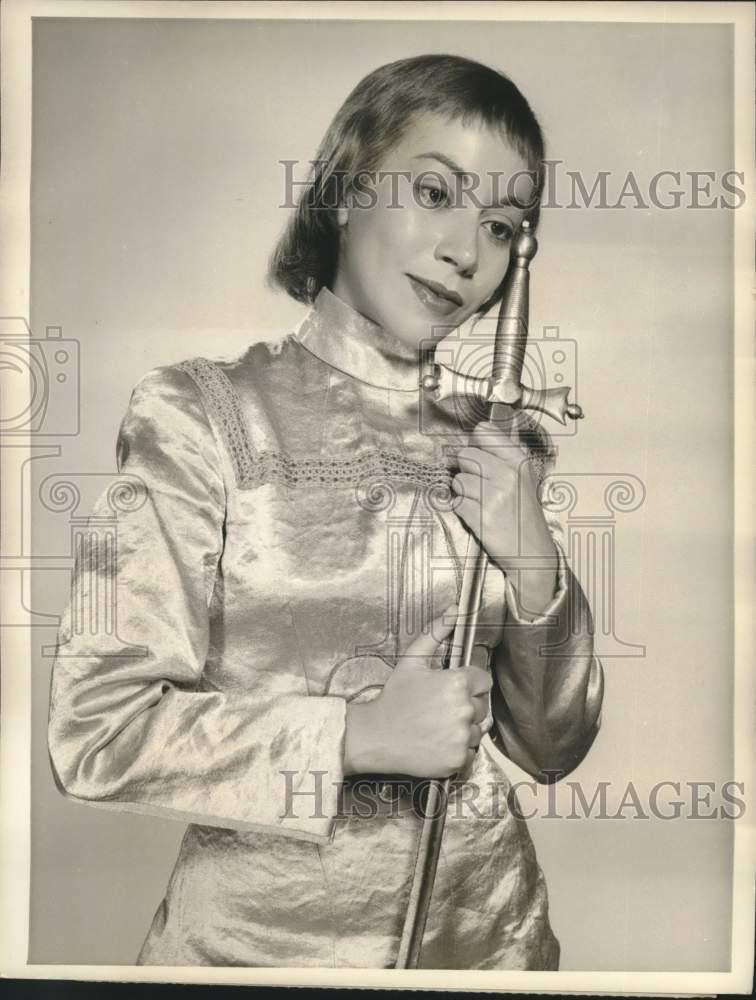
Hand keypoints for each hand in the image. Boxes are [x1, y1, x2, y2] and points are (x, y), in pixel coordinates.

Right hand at [343, 605, 492, 777]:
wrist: (375, 735)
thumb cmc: (393, 698)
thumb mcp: (412, 660)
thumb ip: (436, 633)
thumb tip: (454, 611)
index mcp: (457, 682)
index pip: (483, 680)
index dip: (468, 683)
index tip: (450, 690)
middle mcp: (464, 709)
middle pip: (482, 705)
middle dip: (466, 705)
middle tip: (439, 708)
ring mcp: (462, 736)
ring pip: (477, 729)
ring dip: (463, 728)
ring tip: (437, 725)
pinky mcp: (458, 759)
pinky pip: (471, 751)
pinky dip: (458, 749)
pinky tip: (438, 741)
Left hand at [451, 422, 557, 617]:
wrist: (532, 553)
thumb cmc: (524, 516)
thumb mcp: (523, 479)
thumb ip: (501, 457)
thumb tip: (467, 440)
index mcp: (519, 461)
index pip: (483, 431)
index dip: (472, 443)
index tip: (473, 456)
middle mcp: (507, 474)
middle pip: (465, 455)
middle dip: (465, 470)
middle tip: (477, 486)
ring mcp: (494, 496)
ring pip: (458, 480)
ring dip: (463, 492)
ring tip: (480, 504)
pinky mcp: (482, 517)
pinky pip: (456, 503)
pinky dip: (462, 510)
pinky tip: (477, 516)